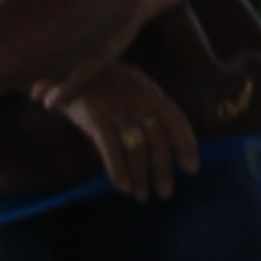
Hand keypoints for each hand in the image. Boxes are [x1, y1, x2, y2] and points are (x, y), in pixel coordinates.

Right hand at [41, 61, 202, 201]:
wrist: (69, 65)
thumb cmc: (105, 79)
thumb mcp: (134, 85)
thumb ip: (148, 108)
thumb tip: (165, 142)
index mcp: (152, 94)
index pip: (177, 121)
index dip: (186, 146)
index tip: (191, 170)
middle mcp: (139, 102)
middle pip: (158, 141)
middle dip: (162, 170)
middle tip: (165, 193)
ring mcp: (118, 110)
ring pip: (136, 149)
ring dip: (140, 176)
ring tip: (141, 195)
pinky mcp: (96, 117)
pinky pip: (111, 148)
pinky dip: (117, 169)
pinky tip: (122, 186)